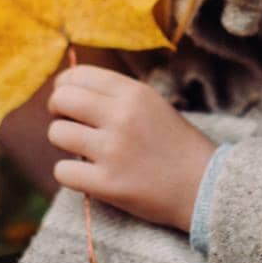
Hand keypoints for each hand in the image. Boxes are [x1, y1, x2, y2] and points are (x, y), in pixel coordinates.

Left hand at [45, 63, 216, 232]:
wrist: (205, 187)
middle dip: (57, 110)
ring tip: (82, 150)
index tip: (67, 100)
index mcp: (134, 93)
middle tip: (67, 122)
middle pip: (62, 99)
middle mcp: (121, 116)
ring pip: (57, 134)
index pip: (78, 75)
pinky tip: (86, 175)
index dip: (64, 86)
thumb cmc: (176, 145)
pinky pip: (62, 171)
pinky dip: (69, 174)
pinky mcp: (107, 184)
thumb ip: (116, 96)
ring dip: (63, 143)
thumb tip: (68, 90)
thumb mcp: (152, 105)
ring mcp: (113, 151)